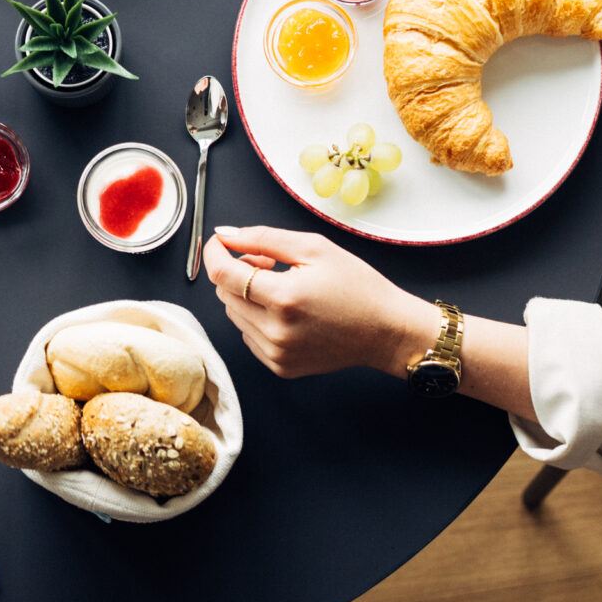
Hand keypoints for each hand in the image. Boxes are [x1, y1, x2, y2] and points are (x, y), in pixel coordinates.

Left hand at [202, 225, 436, 379]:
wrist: (386, 331)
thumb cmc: (357, 286)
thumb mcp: (314, 248)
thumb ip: (263, 238)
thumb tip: (224, 234)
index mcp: (283, 298)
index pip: (222, 274)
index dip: (215, 252)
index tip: (220, 242)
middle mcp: (275, 331)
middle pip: (225, 294)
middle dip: (238, 271)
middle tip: (268, 261)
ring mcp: (276, 353)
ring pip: (234, 314)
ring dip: (247, 295)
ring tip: (281, 285)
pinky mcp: (280, 366)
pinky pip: (249, 335)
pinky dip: (257, 318)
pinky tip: (287, 311)